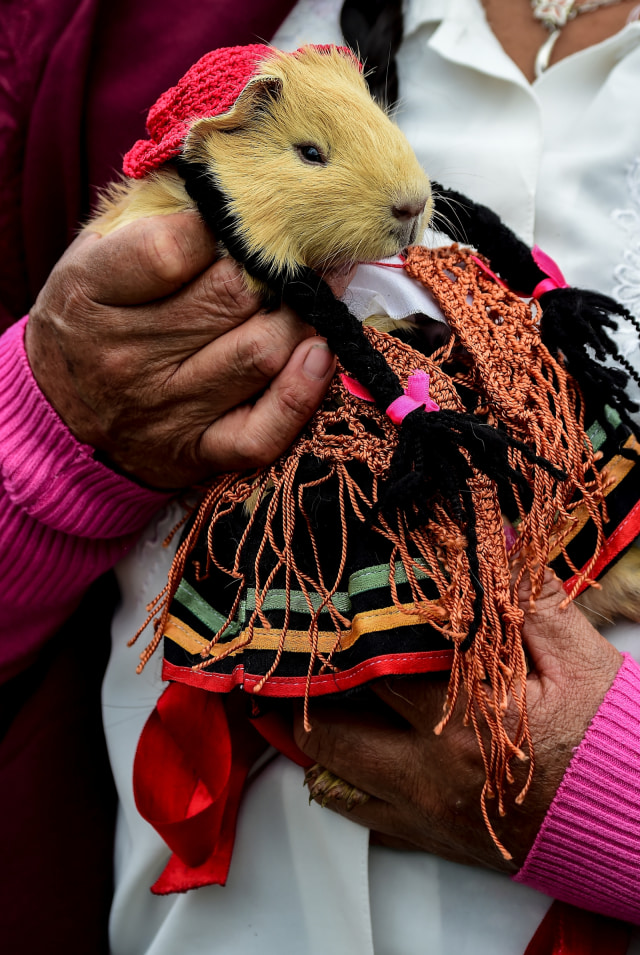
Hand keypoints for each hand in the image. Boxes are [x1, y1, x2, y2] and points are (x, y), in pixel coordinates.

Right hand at [26, 213, 337, 488]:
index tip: (242, 220)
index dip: (221, 227)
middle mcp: (127, 356)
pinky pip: (264, 431)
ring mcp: (165, 409)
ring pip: (260, 352)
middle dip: (279, 268)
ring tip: (319, 290)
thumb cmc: (91, 319)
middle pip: (230, 298)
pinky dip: (302, 392)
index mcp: (92, 294)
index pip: (172, 248)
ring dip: (303, 317)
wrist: (62, 414)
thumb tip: (226, 172)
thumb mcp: (94, 256)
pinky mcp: (197, 452)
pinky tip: (319, 354)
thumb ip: (149, 216)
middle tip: (306, 249)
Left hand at [294, 571, 621, 871]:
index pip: (372, 671)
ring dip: (318, 741)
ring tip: (311, 702)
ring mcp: (428, 816)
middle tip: (299, 662)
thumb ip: (524, 598)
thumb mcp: (576, 655)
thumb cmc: (608, 736)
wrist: (638, 822)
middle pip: (331, 734)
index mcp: (459, 723)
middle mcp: (429, 777)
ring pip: (334, 783)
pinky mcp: (437, 841)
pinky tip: (349, 756)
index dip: (344, 638)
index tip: (323, 614)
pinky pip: (364, 820)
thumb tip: (490, 540)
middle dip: (309, 694)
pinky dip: (345, 786)